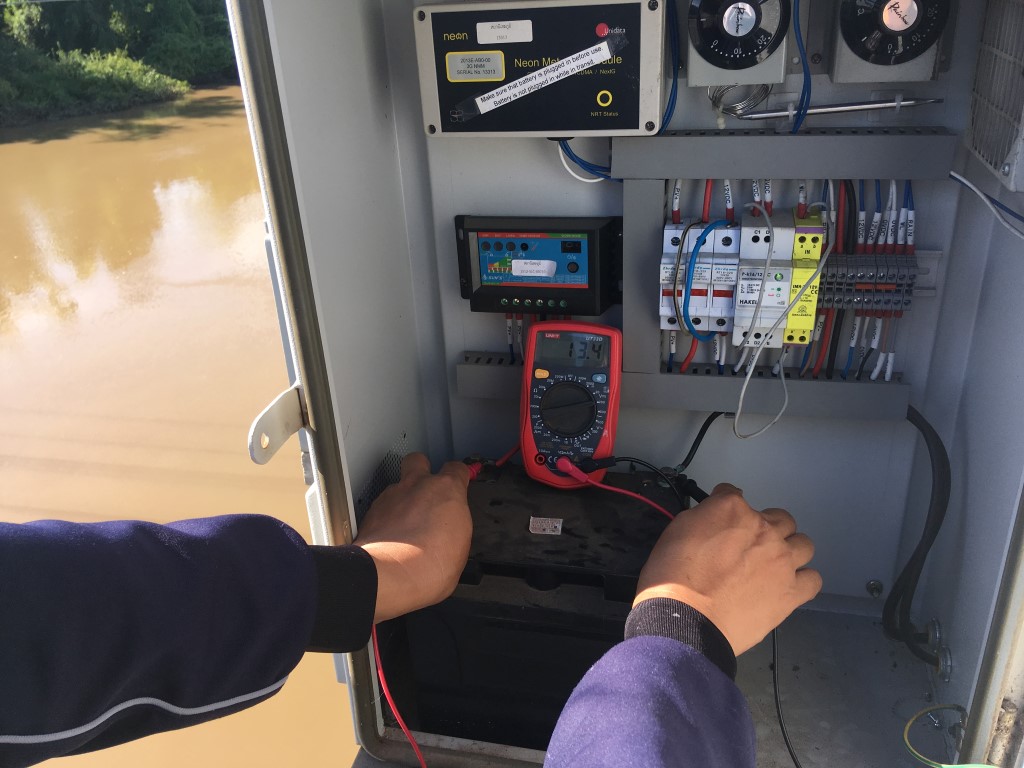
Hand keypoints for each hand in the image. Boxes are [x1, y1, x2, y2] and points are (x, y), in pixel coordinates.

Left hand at [353, 453, 471, 622]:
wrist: (390, 577)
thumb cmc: (429, 566)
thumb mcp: (460, 548)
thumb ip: (454, 528)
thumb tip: (451, 534)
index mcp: (446, 491)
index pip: (456, 468)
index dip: (458, 475)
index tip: (459, 482)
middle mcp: (417, 486)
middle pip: (418, 460)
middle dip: (422, 469)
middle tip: (427, 488)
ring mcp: (391, 497)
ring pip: (397, 485)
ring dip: (402, 498)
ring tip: (407, 522)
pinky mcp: (372, 512)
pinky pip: (381, 506)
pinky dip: (386, 517)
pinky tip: (391, 536)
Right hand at [633, 483, 820, 654]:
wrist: (686, 621)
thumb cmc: (672, 576)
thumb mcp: (676, 531)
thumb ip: (702, 518)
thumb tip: (712, 520)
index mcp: (732, 509)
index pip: (734, 493)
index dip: (724, 509)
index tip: (717, 524)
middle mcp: (765, 528)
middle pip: (780, 518)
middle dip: (765, 528)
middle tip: (747, 547)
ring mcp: (783, 560)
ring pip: (804, 545)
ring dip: (789, 551)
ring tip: (771, 567)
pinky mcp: (792, 591)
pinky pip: (812, 579)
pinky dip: (801, 581)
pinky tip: (785, 588)